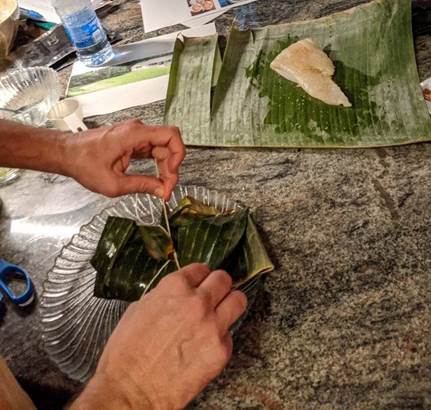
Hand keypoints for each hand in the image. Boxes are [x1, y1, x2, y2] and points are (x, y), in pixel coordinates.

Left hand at [63, 119, 184, 199]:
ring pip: (162, 149)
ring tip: (161, 188)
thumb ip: (142, 186)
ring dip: (165, 169)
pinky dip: (157, 166)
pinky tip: (155, 180)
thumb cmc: (83, 164)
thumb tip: (162, 191)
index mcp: (134, 134)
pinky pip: (152, 151)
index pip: (171, 134)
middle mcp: (137, 130)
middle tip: (166, 190)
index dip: (178, 154)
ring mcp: (135, 135)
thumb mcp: (114, 183)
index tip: (171, 173)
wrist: (66, 154)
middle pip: (168, 145)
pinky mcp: (132, 141)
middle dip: (171, 168)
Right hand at [71, 264, 246, 409]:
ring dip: (230, 303)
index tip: (200, 281)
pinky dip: (221, 337)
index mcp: (175, 288)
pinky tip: (206, 345)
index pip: (201, 268)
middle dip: (218, 285)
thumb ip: (164, 295)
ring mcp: (213, 326)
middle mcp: (198, 302)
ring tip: (222, 311)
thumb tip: (179, 292)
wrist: (130, 390)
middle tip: (214, 293)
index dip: (199, 276)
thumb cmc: (127, 352)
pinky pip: (230, 335)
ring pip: (238, 300)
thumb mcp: (139, 308)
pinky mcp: (221, 351)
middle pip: (224, 279)